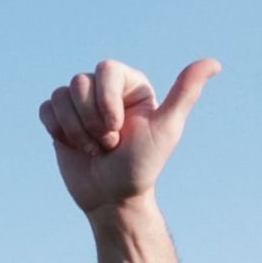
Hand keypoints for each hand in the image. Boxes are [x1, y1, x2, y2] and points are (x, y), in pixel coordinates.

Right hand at [37, 58, 220, 214]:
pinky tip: (76, 147)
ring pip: (61, 96)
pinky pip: (46, 108)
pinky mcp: (59, 119)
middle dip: (93, 121)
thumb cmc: (142, 166)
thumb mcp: (167, 128)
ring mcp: (80, 104)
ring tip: (96, 150)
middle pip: (80, 82)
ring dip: (77, 131)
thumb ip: (186, 92)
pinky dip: (59, 131)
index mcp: (131, 85)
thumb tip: (214, 63)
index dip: (106, 101)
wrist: (114, 200)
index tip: (119, 130)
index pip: (106, 69)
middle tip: (110, 144)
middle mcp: (105, 90)